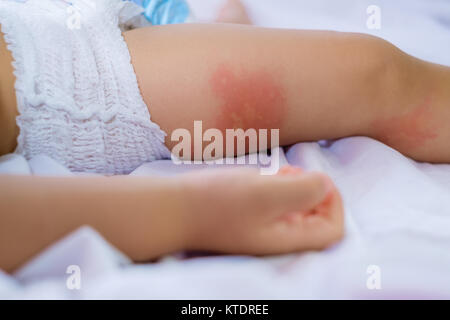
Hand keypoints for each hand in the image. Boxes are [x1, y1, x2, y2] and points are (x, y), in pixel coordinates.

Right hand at [179, 166, 343, 254]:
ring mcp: (263, 229)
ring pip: (296, 209)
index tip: (317, 179)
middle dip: (312, 191)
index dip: (334, 203)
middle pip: (316, 219)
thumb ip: (304, 190)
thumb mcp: (266, 193)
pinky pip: (276, 205)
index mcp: (286, 241)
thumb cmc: (218, 201)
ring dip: (295, 187)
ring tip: (279, 173)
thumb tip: (325, 185)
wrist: (175, 208)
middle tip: (293, 174)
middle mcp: (278, 239)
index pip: (332, 229)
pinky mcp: (250, 218)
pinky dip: (278, 188)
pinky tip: (265, 176)